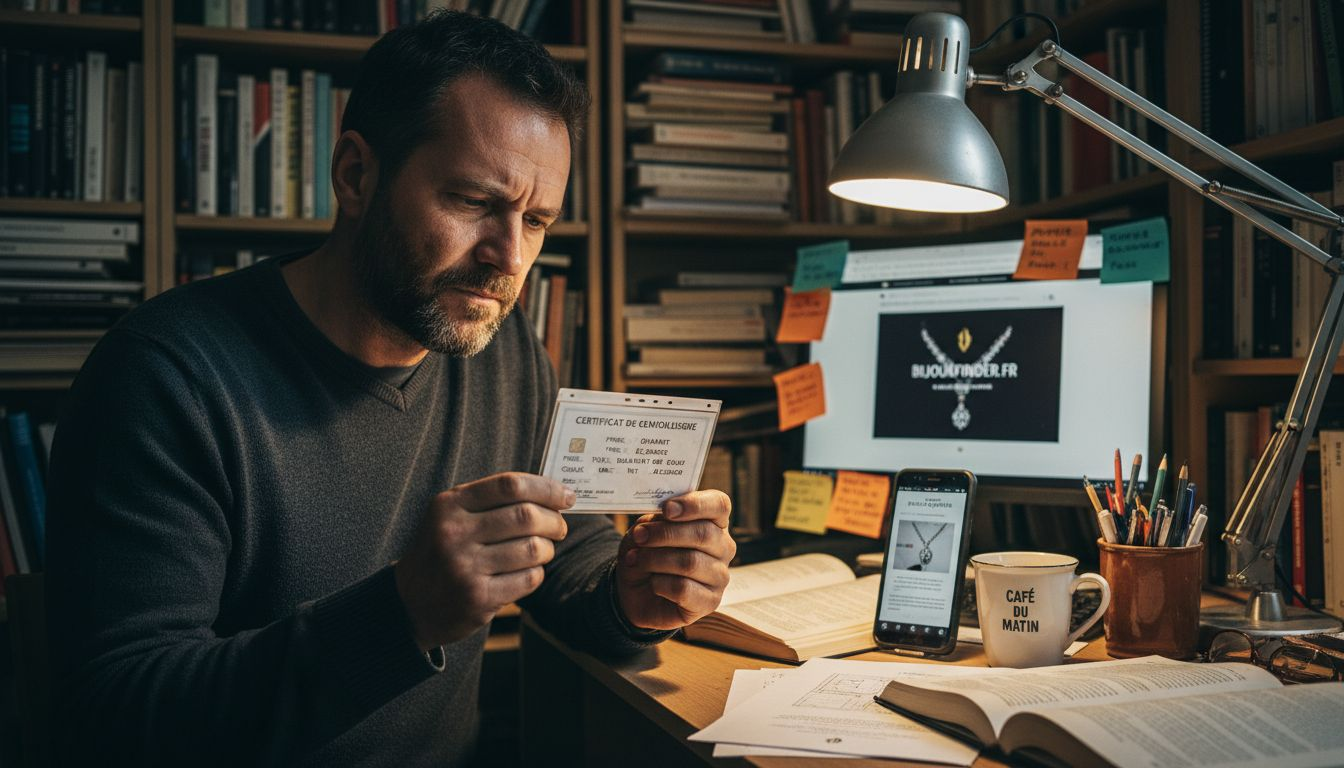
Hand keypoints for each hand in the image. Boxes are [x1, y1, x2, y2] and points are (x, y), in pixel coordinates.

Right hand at [394, 472, 572, 649]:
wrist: (410, 603)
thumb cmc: (443, 551)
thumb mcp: (452, 516)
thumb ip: (493, 500)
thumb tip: (554, 492)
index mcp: (449, 504)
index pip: (509, 485)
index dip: (546, 488)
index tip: (566, 496)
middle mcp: (454, 533)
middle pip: (526, 516)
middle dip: (554, 521)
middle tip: (559, 527)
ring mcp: (464, 567)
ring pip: (532, 549)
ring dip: (547, 549)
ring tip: (542, 550)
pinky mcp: (477, 598)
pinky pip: (528, 579)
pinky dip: (537, 573)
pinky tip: (528, 571)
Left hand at [615, 490, 735, 630]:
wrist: (636, 592)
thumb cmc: (647, 554)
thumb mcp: (644, 530)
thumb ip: (655, 521)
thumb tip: (661, 518)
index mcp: (713, 522)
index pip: (719, 505)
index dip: (695, 504)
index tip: (667, 509)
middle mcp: (723, 547)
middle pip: (703, 534)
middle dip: (664, 534)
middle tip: (639, 536)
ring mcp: (720, 576)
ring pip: (690, 562)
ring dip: (655, 560)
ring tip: (635, 560)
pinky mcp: (710, 602)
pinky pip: (684, 589)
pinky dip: (660, 584)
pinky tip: (652, 583)